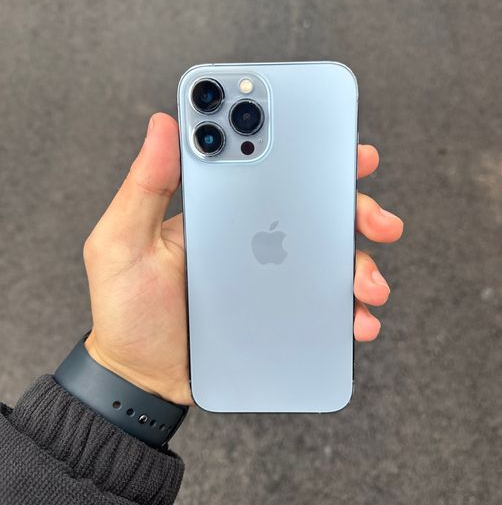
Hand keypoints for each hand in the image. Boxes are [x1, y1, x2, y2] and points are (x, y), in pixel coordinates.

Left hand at [83, 113, 402, 404]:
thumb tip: (164, 124)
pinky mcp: (282, 315)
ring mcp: (271, 278)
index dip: (306, 147)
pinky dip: (350, 311)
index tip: (337, 137)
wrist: (141, 380)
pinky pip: (325, 307)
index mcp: (219, 210)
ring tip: (368, 284)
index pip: (266, 167)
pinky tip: (358, 320)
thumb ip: (145, 187)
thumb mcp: (121, 243)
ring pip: (331, 257)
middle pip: (315, 209)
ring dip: (361, 263)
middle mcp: (253, 238)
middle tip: (375, 218)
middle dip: (354, 206)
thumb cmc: (125, 311)